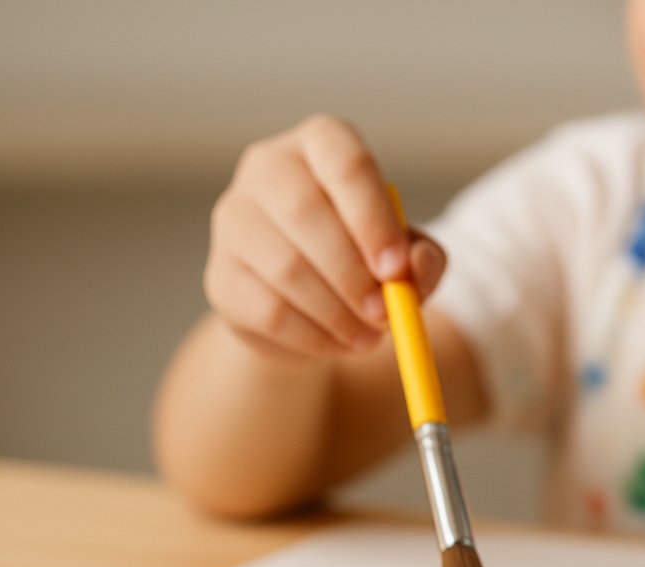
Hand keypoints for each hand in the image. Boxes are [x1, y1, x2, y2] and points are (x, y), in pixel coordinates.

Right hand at [204, 114, 446, 359]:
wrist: (309, 311)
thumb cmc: (364, 264)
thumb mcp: (406, 258)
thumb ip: (423, 258)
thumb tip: (417, 264)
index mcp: (321, 145)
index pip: (345, 162)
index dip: (373, 218)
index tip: (396, 269)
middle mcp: (268, 167)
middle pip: (304, 210)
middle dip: (352, 272)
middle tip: (384, 313)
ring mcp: (234, 218)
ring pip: (286, 267)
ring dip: (337, 312)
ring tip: (369, 336)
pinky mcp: (221, 275)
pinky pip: (269, 310)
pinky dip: (314, 336)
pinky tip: (337, 343)